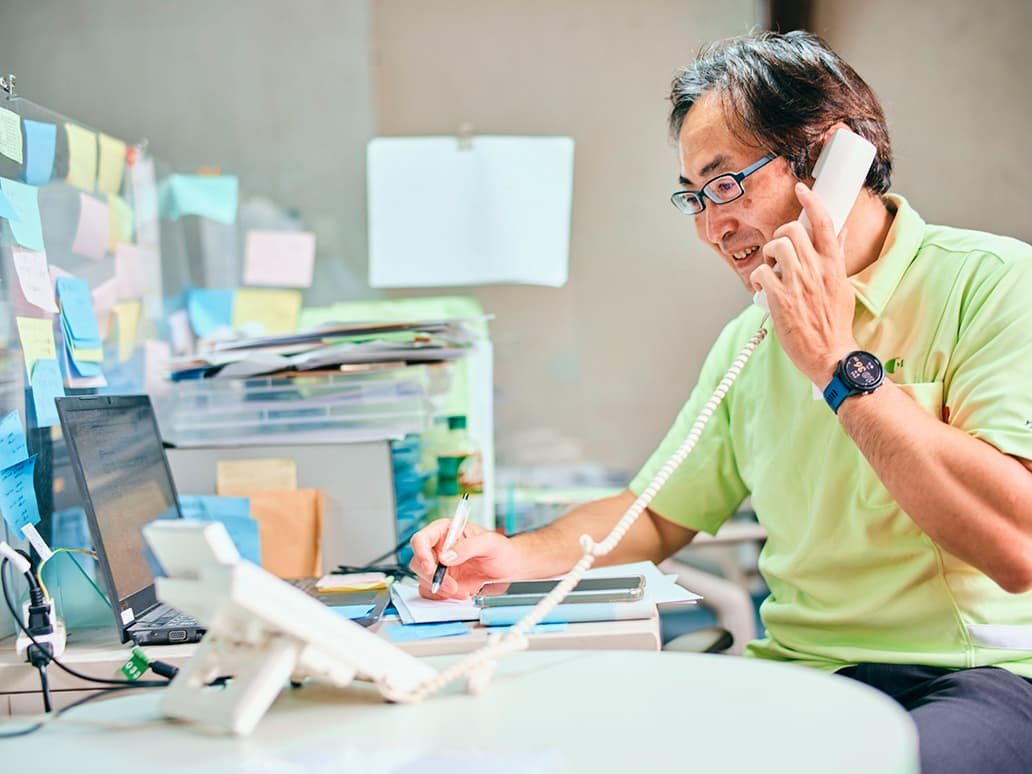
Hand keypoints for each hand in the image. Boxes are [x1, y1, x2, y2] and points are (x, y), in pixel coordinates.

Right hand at [408, 519, 522, 599]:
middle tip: (451, 585)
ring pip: (422, 579)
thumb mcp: (489, 543)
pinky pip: (431, 592)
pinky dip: (441, 597)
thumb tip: (446, 557)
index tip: (430, 566)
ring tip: (461, 591)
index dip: (421, 552)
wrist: (510, 570)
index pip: (421, 538)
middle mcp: (439, 549)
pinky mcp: (444, 584)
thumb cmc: (501, 550)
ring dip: (439, 589)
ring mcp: (440, 568)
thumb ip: (467, 547)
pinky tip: (460, 593)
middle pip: (418, 561)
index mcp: (446, 531)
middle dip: (432, 576)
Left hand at [750, 182, 858, 385]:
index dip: (812, 201)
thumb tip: (841, 232)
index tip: (801, 189)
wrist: (831, 354)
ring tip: (771, 270)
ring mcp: (798, 284)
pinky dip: (758, 278)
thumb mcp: (843, 286)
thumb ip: (838, 258)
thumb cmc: (835, 324)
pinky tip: (763, 288)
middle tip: (778, 250)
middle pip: (792, 231)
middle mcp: (817, 270)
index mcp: (834, 266)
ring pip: (775, 248)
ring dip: (768, 255)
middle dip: (779, 235)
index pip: (825, 223)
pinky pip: (761, 273)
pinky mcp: (781, 299)